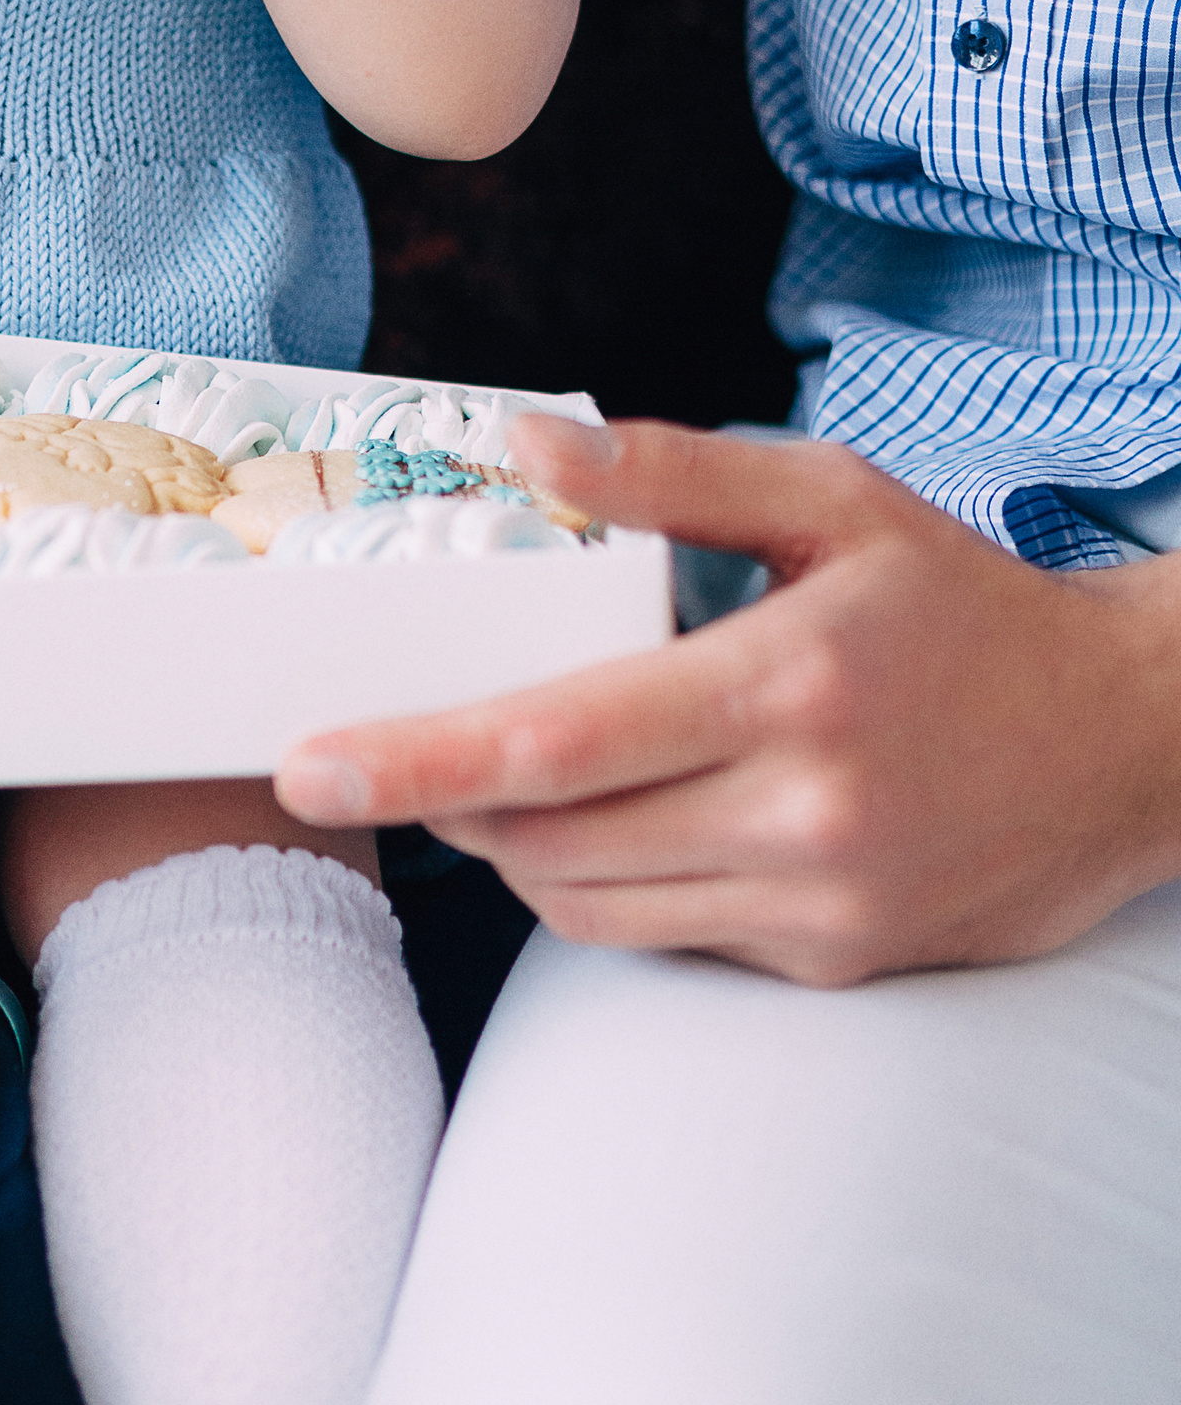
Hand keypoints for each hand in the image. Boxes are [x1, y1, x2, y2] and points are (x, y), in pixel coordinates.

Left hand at [272, 418, 1180, 984]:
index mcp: (787, 683)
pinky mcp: (834, 962)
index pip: (555, 742)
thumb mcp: (834, 500)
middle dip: (446, 801)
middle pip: (547, 840)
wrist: (1127, 743)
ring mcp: (820, 902)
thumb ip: (672, 472)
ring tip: (502, 777)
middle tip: (387, 747)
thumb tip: (522, 443)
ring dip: (514, 849)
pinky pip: (663, 939)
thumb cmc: (963, 605)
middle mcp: (802, 810)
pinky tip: (620, 820)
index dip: (414, 758)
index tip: (306, 760)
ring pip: (588, 906)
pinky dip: (605, 886)